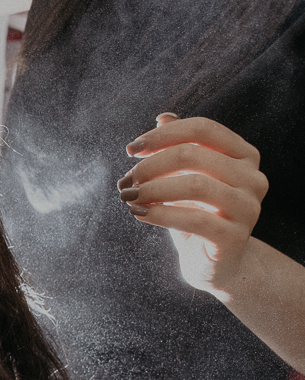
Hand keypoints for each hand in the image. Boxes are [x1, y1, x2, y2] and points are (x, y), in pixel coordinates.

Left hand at [117, 113, 268, 297]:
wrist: (213, 261)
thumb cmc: (196, 211)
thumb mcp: (185, 177)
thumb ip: (179, 145)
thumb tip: (162, 118)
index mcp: (244, 155)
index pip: (202, 128)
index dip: (162, 135)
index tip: (131, 149)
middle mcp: (253, 178)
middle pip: (193, 154)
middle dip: (151, 165)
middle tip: (126, 180)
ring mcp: (248, 208)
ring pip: (194, 185)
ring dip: (152, 188)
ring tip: (128, 195)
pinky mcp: (235, 237)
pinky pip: (193, 219)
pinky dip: (159, 214)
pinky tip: (137, 212)